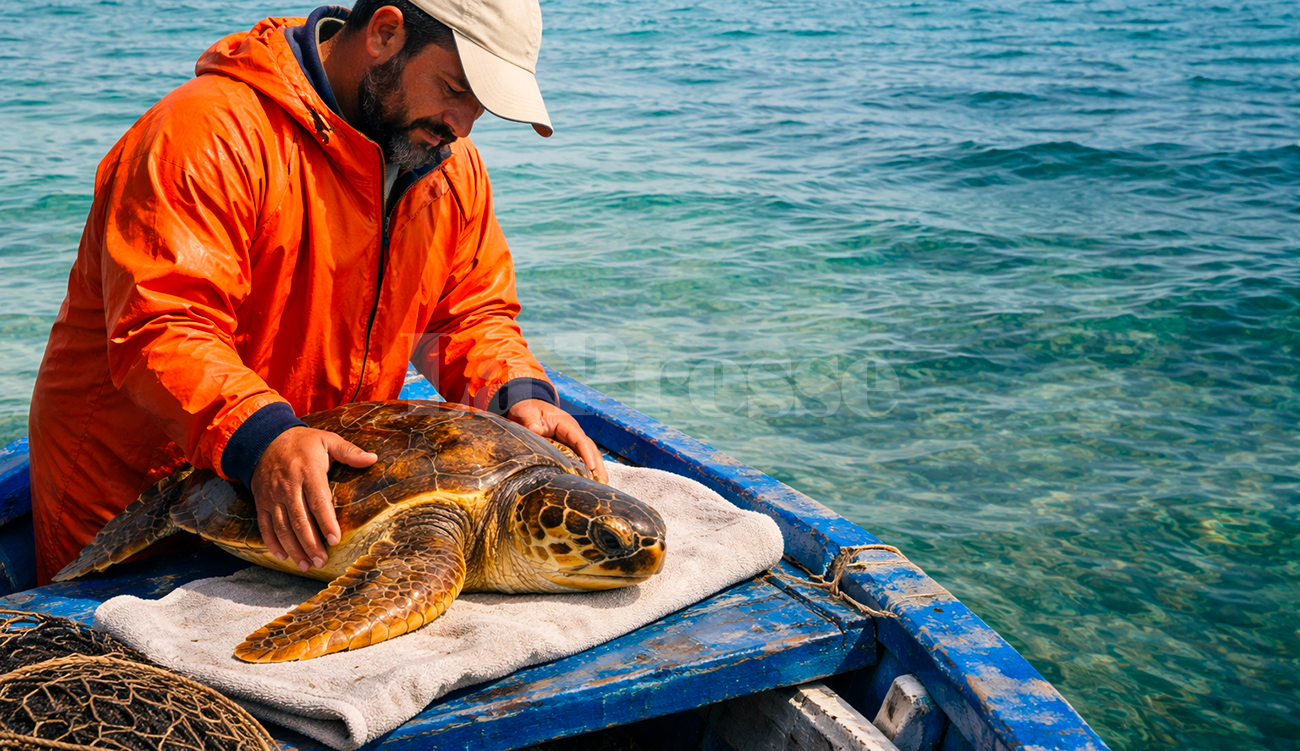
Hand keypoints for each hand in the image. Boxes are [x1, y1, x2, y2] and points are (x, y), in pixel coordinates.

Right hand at [250, 427, 377, 571]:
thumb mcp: (327, 440)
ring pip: (282, 527)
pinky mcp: (261, 502)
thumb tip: (372, 459)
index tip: (335, 540)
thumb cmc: (301, 443)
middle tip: (322, 560)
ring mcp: (272, 496)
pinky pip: (265, 526)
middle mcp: (288, 486)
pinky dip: (272, 543)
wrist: (263, 439)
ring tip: (306, 564)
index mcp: (307, 471)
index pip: (318, 501)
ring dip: (293, 548)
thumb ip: (349, 451)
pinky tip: (283, 556)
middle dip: (310, 543)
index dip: (326, 522)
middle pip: (299, 519)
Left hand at [506, 399, 607, 482]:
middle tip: (603, 482)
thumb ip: (531, 421)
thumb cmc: (529, 410)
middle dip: (598, 465)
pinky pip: (580, 458)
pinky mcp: (568, 447)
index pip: (581, 440)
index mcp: (566, 424)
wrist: (528, 407)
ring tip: (601, 485)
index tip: (592, 468)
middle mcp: (573, 433)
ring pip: (588, 454)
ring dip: (595, 469)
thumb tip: (535, 430)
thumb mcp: (527, 413)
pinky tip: (589, 481)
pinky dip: (586, 469)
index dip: (588, 454)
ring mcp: (572, 440)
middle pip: (590, 449)